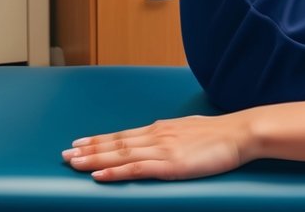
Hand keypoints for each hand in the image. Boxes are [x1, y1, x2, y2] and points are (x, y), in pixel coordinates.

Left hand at [62, 113, 253, 181]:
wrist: (240, 133)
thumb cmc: (221, 135)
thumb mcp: (191, 130)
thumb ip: (172, 136)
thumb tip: (161, 139)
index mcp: (162, 129)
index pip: (123, 135)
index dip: (99, 140)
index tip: (79, 143)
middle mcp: (157, 136)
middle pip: (116, 143)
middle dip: (88, 149)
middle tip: (64, 154)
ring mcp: (162, 149)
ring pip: (120, 154)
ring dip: (94, 159)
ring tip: (73, 163)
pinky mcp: (170, 164)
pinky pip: (136, 169)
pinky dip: (116, 172)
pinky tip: (100, 175)